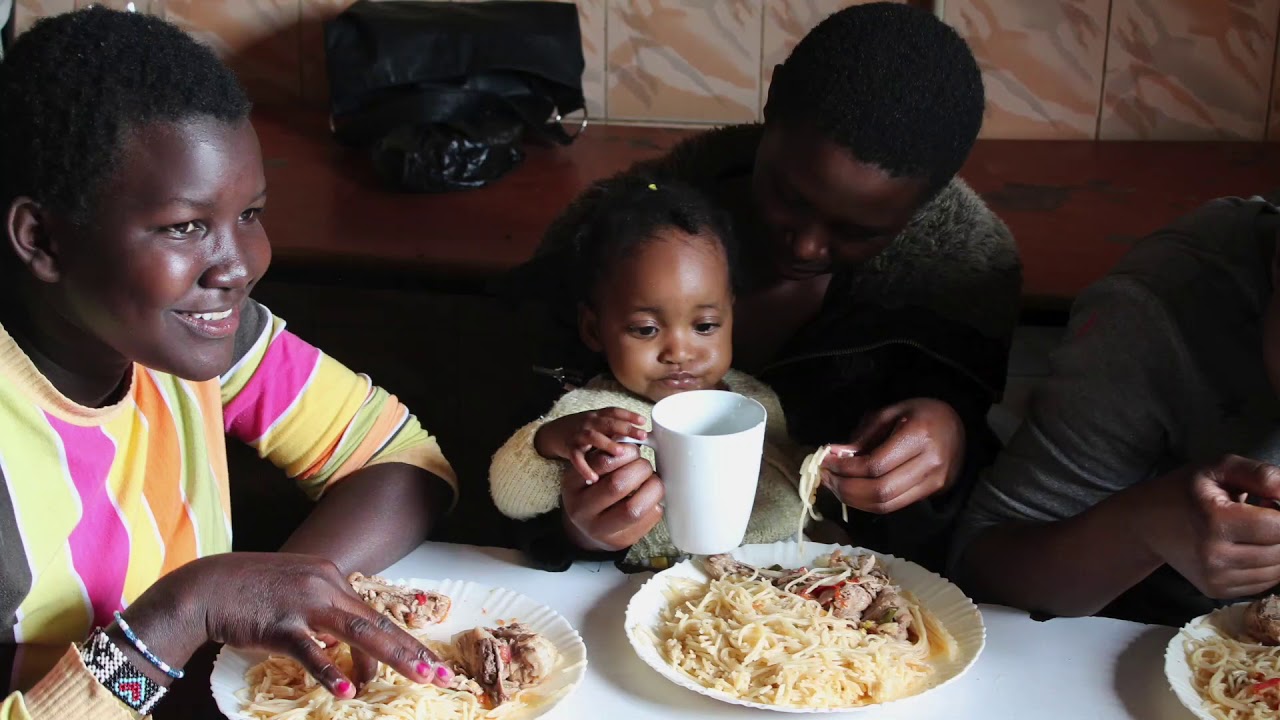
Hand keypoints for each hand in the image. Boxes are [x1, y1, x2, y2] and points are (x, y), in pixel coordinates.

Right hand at [123, 553, 452, 697]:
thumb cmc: (249, 593)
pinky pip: (310, 652)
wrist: (205, 586)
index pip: (375, 615)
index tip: (431, 661)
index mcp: (331, 578)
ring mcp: (304, 605)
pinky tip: (347, 692)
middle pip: (377, 623)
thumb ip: (323, 614)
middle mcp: (325, 586)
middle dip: (412, 651)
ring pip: (357, 633)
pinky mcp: (279, 626)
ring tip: (417, 678)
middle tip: (441, 676)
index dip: (405, 640)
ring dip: (390, 658)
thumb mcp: (296, 594)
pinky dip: (329, 673)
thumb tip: (342, 644)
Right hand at [535, 408, 647, 481]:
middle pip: (607, 423)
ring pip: (592, 436)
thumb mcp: (600, 426)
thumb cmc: (585, 430)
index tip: (643, 421)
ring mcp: (578, 435)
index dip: (628, 415)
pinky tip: (594, 478)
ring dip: (607, 443)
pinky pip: (576, 459)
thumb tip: (645, 439)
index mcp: (598, 417)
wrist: (555, 432)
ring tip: (620, 453)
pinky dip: (584, 468)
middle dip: (625, 428)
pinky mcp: (569, 449)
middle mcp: (589, 423)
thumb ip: (617, 430)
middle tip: (642, 437)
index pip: (614, 412)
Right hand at [561, 445, 663, 550]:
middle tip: (645, 466)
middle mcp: (582, 510)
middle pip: (618, 484)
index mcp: (572, 486)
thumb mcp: (589, 472)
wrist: (587, 529)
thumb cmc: (592, 492)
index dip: (625, 453)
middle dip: (641, 469)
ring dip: (653, 488)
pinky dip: (656, 504)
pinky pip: (648, 520)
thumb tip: (634, 441)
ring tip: (652, 481)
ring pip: (634, 509)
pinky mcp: (620, 542)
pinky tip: (650, 499)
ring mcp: (600, 530)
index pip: (602, 463)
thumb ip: (607, 457)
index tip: (633, 451)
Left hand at [819, 398, 964, 513]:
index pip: (875, 465)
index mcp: (919, 436)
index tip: (825, 461)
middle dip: (846, 488)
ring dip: (853, 500)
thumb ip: (863, 435)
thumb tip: (834, 454)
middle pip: (880, 490)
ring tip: (835, 486)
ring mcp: (933, 483)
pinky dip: (868, 503)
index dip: (846, 468)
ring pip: (886, 504)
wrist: (960, 424)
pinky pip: (894, 506)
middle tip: (825, 477)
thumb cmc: (922, 413)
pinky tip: (853, 491)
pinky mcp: (932, 493)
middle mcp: (929, 464)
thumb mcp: (892, 411)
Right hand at [1133, 455, 1279, 598]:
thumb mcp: (1218, 468)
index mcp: (1215, 521)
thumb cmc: (1185, 491)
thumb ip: (1260, 475)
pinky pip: (1263, 583)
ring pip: (1276, 571)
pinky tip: (1248, 547)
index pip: (1278, 527)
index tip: (1269, 503)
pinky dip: (1266, 565)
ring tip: (1253, 530)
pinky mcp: (1216, 591)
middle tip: (1262, 514)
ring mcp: (1215, 578)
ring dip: (1276, 550)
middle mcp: (1215, 556)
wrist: (1147, 523)